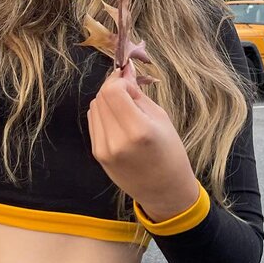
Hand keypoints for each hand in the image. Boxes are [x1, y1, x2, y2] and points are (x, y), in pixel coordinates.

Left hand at [87, 60, 199, 220]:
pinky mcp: (97, 154)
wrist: (164, 191)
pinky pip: (93, 122)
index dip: (120, 82)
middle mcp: (116, 141)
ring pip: (94, 107)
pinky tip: (119, 121)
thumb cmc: (170, 153)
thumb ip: (138, 94)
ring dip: (107, 101)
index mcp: (138, 131)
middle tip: (129, 92)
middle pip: (101, 97)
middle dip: (113, 88)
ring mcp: (103, 149)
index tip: (132, 85)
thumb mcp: (161, 118)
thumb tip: (124, 71)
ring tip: (126, 110)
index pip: (112, 91)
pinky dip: (103, 114)